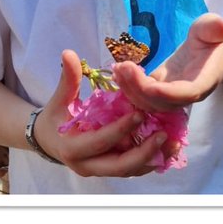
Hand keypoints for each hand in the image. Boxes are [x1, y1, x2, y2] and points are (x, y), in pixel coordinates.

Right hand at [30, 50, 167, 176]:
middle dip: (141, 152)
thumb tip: (68, 53)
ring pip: (129, 171)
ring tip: (172, 142)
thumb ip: (69, 78)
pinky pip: (133, 169)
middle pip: (118, 166)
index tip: (139, 113)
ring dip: (151, 158)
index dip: (120, 129)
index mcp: (73, 148)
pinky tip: (169, 147)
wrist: (50, 140)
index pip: (99, 141)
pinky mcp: (110, 169)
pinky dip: (150, 160)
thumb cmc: (56, 116)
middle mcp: (87, 165)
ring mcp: (100, 170)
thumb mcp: (61, 98)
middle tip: (162, 133)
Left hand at [112, 15, 222, 110]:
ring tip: (117, 68)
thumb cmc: (215, 37)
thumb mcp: (214, 27)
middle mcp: (187, 94)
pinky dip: (129, 88)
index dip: (168, 93)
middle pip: (163, 102)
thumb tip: (220, 26)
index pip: (187, 93)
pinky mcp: (161, 91)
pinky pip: (144, 97)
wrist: (213, 50)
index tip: (150, 85)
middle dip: (140, 88)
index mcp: (205, 81)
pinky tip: (118, 72)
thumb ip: (215, 27)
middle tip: (123, 66)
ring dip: (131, 89)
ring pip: (150, 103)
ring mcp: (173, 96)